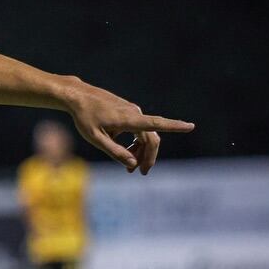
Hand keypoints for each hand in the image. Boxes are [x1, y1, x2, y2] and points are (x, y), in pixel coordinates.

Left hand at [63, 80, 193, 173]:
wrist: (77, 96)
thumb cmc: (84, 117)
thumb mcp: (96, 139)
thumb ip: (114, 152)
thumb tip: (132, 164)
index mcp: (128, 119)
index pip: (156, 124)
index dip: (174, 126)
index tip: (190, 126)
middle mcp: (134, 113)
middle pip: (151, 138)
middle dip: (148, 157)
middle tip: (141, 173)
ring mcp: (132, 111)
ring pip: (145, 134)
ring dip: (140, 151)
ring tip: (130, 167)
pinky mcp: (128, 111)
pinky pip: (138, 129)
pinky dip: (135, 142)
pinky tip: (125, 151)